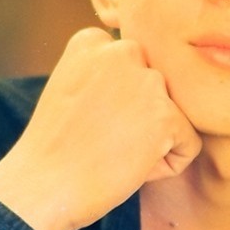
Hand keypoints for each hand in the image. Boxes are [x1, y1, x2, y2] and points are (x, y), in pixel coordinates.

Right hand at [0, 28, 201, 229]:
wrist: (41, 189)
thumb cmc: (55, 149)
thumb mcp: (72, 87)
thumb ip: (108, 73)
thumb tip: (154, 77)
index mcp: (94, 40)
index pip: (135, 69)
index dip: (116, 104)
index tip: (86, 120)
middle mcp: (123, 50)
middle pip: (157, 90)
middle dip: (140, 119)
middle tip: (99, 139)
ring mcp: (147, 81)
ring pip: (175, 115)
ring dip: (153, 140)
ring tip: (112, 152)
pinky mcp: (166, 115)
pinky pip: (188, 144)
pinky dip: (167, 165)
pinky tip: (130, 168)